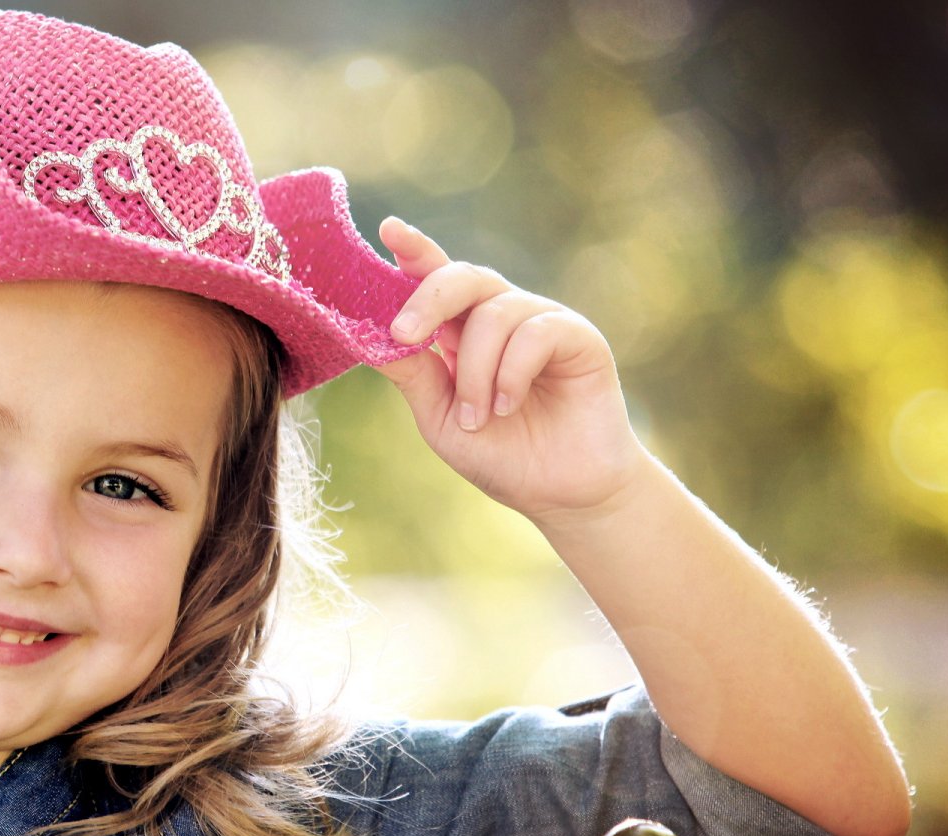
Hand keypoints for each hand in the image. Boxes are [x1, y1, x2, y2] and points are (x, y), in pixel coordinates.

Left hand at [371, 217, 647, 521]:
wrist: (560, 494)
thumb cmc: (500, 456)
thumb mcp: (441, 418)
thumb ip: (413, 376)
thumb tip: (369, 336)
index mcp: (462, 332)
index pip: (435, 280)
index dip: (415, 252)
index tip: (389, 229)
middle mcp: (502, 317)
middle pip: (462, 277)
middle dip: (428, 298)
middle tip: (404, 333)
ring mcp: (542, 322)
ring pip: (493, 315)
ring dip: (475, 371)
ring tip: (478, 418)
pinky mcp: (578, 337)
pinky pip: (535, 332)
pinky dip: (511, 372)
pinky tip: (508, 406)